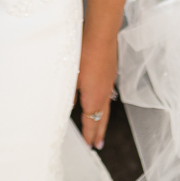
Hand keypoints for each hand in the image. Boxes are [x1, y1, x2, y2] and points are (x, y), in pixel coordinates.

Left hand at [76, 31, 117, 149]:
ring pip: (106, 107)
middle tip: (98, 145)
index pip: (91, 122)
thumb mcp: (71, 77)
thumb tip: (68, 106)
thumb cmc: (84, 55)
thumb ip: (69, 95)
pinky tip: (102, 102)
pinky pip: (108, 96)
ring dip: (103, 120)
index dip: (89, 135)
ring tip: (101, 129)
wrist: (101, 35)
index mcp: (93, 98)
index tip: (89, 145)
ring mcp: (109, 83)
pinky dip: (105, 105)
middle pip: (102, 118)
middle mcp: (104, 94)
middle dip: (99, 132)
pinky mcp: (110, 74)